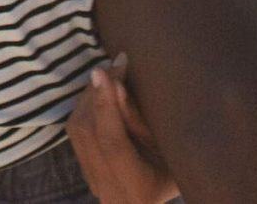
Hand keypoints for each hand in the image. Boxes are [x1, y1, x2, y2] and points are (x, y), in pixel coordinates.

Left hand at [68, 54, 175, 203]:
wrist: (164, 190)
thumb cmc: (180, 164)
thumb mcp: (170, 146)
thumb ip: (140, 121)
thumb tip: (115, 85)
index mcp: (138, 187)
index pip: (113, 143)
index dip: (106, 105)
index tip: (105, 72)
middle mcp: (111, 192)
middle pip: (88, 132)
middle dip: (97, 92)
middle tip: (115, 65)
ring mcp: (94, 184)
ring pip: (77, 129)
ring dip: (90, 96)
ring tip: (110, 75)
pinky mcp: (86, 173)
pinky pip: (76, 133)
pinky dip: (86, 107)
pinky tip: (102, 93)